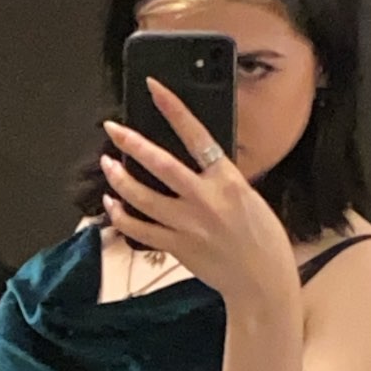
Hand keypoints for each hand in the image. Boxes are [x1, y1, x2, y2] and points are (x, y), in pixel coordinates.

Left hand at [100, 78, 298, 306]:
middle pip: (159, 164)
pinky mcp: (176, 247)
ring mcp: (187, 225)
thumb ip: (220, 179)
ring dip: (119, 178)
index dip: (173, 108)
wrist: (261, 282)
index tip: (154, 88)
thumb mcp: (248, 197)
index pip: (196, 135)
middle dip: (131, 142)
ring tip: (108, 163)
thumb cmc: (262, 239)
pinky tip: (112, 203)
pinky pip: (139, 229)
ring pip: (142, 197)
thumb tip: (195, 160)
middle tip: (112, 127)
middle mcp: (205, 200)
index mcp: (227, 181)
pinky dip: (121, 215)